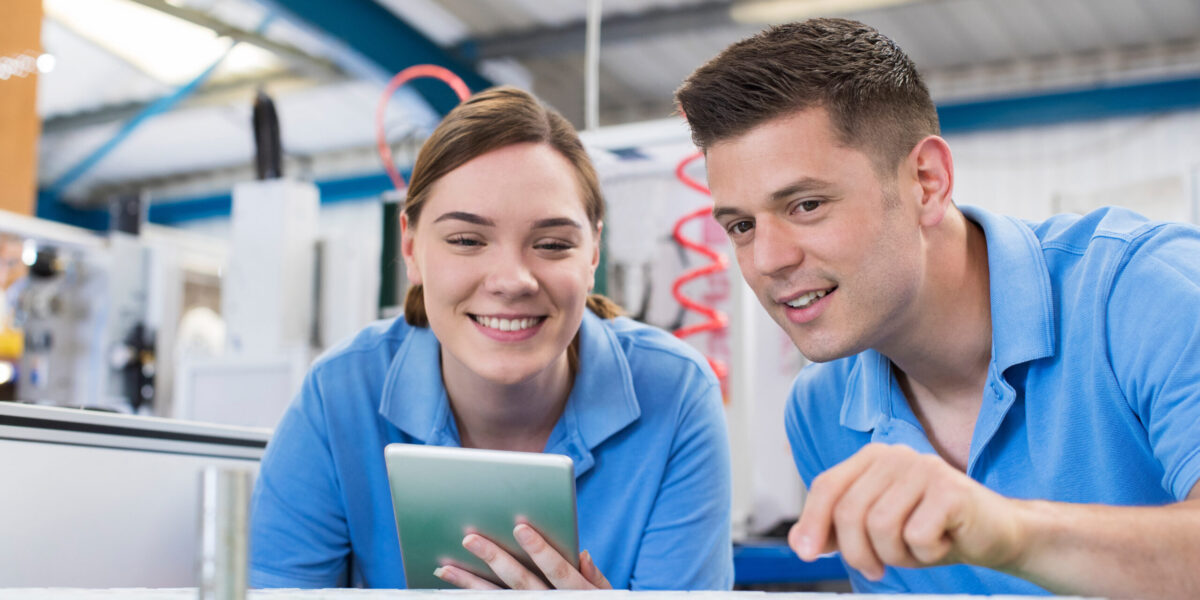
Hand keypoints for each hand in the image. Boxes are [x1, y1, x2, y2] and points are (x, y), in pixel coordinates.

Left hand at [433, 523, 611, 589]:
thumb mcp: (606, 595)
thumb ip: (594, 576)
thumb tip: (582, 554)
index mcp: (577, 593)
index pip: (559, 571)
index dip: (540, 551)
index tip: (520, 528)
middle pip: (521, 583)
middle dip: (494, 559)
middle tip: (469, 539)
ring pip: (499, 599)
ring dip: (470, 584)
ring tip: (445, 568)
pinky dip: (473, 596)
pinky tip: (454, 588)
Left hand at [789, 443, 1027, 579]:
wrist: (995, 532)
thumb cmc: (933, 529)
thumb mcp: (877, 530)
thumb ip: (838, 529)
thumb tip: (801, 543)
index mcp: (872, 458)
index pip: (827, 486)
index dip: (812, 522)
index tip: (807, 554)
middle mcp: (896, 455)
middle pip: (850, 512)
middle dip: (858, 552)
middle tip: (877, 569)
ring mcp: (924, 468)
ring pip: (880, 527)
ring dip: (895, 555)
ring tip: (916, 548)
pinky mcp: (950, 489)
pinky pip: (916, 536)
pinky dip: (925, 553)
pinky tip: (942, 542)